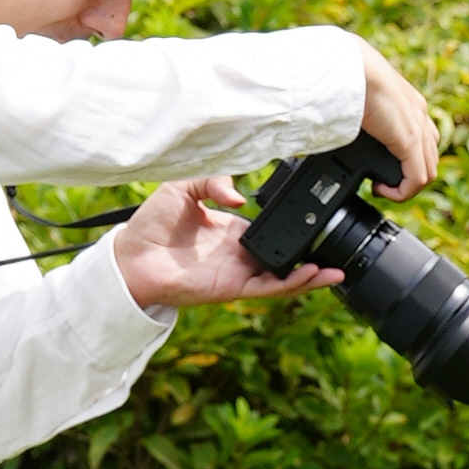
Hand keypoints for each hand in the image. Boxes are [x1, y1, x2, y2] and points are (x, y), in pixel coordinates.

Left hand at [110, 176, 340, 313]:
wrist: (131, 256)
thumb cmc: (151, 225)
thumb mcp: (184, 187)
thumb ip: (213, 180)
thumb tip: (240, 196)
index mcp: (232, 229)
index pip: (270, 229)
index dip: (292, 226)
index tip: (314, 217)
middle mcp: (239, 253)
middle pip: (285, 257)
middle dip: (312, 256)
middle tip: (337, 248)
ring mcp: (239, 272)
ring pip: (284, 277)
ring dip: (311, 275)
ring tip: (336, 270)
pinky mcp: (233, 288)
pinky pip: (270, 288)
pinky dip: (294, 284)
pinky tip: (313, 276)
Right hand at [357, 45, 439, 198]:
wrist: (353, 68)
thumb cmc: (348, 75)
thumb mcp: (360, 95)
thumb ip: (363, 110)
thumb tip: (345, 121)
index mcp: (410, 103)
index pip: (423, 138)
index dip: (407, 159)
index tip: (382, 165)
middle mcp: (420, 116)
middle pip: (429, 157)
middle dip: (408, 175)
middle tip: (382, 181)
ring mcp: (419, 129)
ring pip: (427, 170)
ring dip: (406, 185)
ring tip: (381, 187)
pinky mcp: (411, 141)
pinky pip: (417, 178)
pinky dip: (402, 192)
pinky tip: (381, 189)